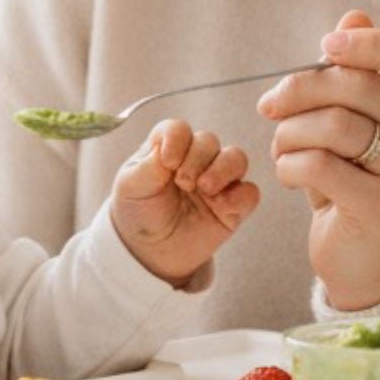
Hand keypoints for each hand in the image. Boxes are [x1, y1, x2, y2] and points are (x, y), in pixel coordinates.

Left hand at [111, 120, 259, 286]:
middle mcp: (195, 159)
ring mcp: (217, 181)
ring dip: (223, 169)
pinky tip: (222, 207)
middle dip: (197, 159)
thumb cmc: (139, 211)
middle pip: (208, 141)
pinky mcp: (233, 206)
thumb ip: (146, 167)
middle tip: (183, 182)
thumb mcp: (130, 187)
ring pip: (236, 158)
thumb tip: (164, 150)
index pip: (179, 129)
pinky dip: (240, 197)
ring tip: (205, 188)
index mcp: (168, 147)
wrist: (150, 251)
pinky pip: (250, 193)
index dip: (177, 140)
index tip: (168, 162)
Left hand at [264, 11, 379, 311]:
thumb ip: (353, 69)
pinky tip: (288, 173)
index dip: (370, 41)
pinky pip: (320, 165)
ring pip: (334, 125)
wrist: (363, 253)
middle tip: (270, 107)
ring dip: (289, 132)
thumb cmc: (351, 174)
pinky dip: (289, 164)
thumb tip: (354, 15)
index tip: (325, 46)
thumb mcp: (351, 119)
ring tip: (280, 146)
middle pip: (356, 85)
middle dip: (298, 90)